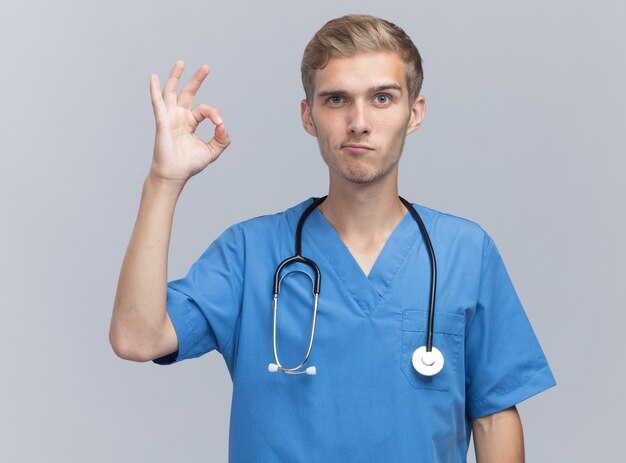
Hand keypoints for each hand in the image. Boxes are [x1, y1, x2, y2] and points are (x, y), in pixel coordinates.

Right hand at [148, 60, 230, 183]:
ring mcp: (169, 118)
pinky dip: (154, 90)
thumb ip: (222, 139)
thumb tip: (224, 126)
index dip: (214, 114)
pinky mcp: (162, 121)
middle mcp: (179, 117)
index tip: (220, 124)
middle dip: (197, 79)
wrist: (174, 174)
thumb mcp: (212, 151)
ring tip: (181, 62)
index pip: (205, 109)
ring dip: (175, 77)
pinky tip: (152, 77)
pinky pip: (157, 103)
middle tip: (206, 67)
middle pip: (187, 93)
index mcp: (190, 122)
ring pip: (171, 92)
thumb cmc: (189, 164)